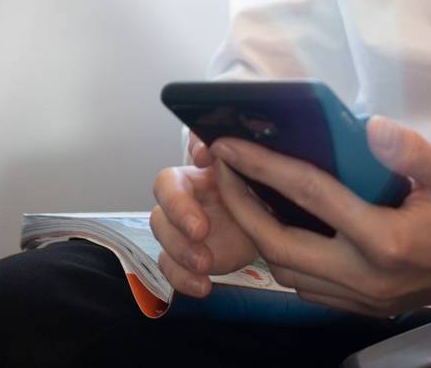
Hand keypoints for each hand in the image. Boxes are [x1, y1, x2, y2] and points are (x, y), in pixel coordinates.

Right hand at [149, 134, 259, 298]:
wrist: (267, 232)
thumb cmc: (258, 197)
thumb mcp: (257, 175)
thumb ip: (242, 159)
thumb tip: (223, 145)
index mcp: (200, 172)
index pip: (190, 150)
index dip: (185, 161)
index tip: (206, 157)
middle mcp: (186, 197)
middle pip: (164, 198)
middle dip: (179, 213)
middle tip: (201, 230)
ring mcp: (182, 229)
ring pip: (163, 234)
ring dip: (180, 250)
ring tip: (206, 262)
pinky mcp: (186, 258)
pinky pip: (171, 267)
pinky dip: (182, 278)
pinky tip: (203, 285)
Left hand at [208, 116, 430, 316]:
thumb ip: (407, 149)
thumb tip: (368, 126)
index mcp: (386, 241)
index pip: (308, 197)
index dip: (262, 167)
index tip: (229, 144)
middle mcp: (369, 277)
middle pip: (281, 248)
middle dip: (242, 208)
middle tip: (223, 171)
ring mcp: (370, 298)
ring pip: (292, 276)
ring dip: (261, 238)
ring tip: (247, 196)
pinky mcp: (375, 304)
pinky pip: (313, 289)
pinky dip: (288, 260)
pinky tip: (286, 229)